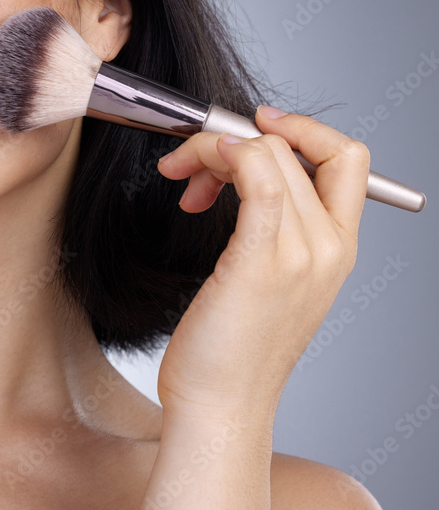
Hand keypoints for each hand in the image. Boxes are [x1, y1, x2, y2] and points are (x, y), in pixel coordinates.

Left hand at [154, 106, 369, 420]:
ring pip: (268, 153)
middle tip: (188, 172)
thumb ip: (266, 225)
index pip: (346, 159)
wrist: (221, 405)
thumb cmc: (230, 347)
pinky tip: (192, 178)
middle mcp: (330, 246)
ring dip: (211, 149)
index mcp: (339, 248)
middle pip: (292, 149)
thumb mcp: (264, 278)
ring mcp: (303, 253)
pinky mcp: (263, 260)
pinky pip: (256, 176)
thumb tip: (237, 169)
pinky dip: (221, 157)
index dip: (303, 128)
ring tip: (182, 184)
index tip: (255, 125)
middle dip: (229, 141)